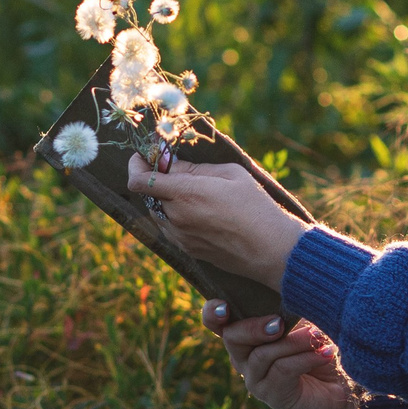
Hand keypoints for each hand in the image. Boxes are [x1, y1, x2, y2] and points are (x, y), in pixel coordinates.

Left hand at [124, 154, 309, 288]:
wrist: (271, 250)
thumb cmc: (255, 206)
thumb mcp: (229, 174)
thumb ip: (193, 169)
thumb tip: (168, 162)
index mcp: (185, 194)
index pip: (139, 180)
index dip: (135, 165)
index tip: (143, 157)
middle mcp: (176, 218)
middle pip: (147, 195)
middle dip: (154, 180)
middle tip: (174, 170)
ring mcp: (180, 237)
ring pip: (157, 212)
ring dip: (164, 199)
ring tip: (190, 192)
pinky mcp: (188, 250)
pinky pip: (169, 228)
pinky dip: (174, 216)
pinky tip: (198, 211)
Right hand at [201, 300, 360, 408]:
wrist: (344, 387)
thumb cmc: (321, 346)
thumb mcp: (305, 319)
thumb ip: (289, 305)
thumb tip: (289, 284)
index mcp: (246, 334)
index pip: (215, 321)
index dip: (213, 312)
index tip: (225, 307)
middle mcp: (244, 357)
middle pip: (231, 337)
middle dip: (253, 327)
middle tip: (278, 322)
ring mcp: (256, 378)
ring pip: (261, 355)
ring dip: (292, 342)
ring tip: (317, 336)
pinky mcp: (273, 395)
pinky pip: (282, 371)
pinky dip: (305, 358)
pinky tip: (325, 352)